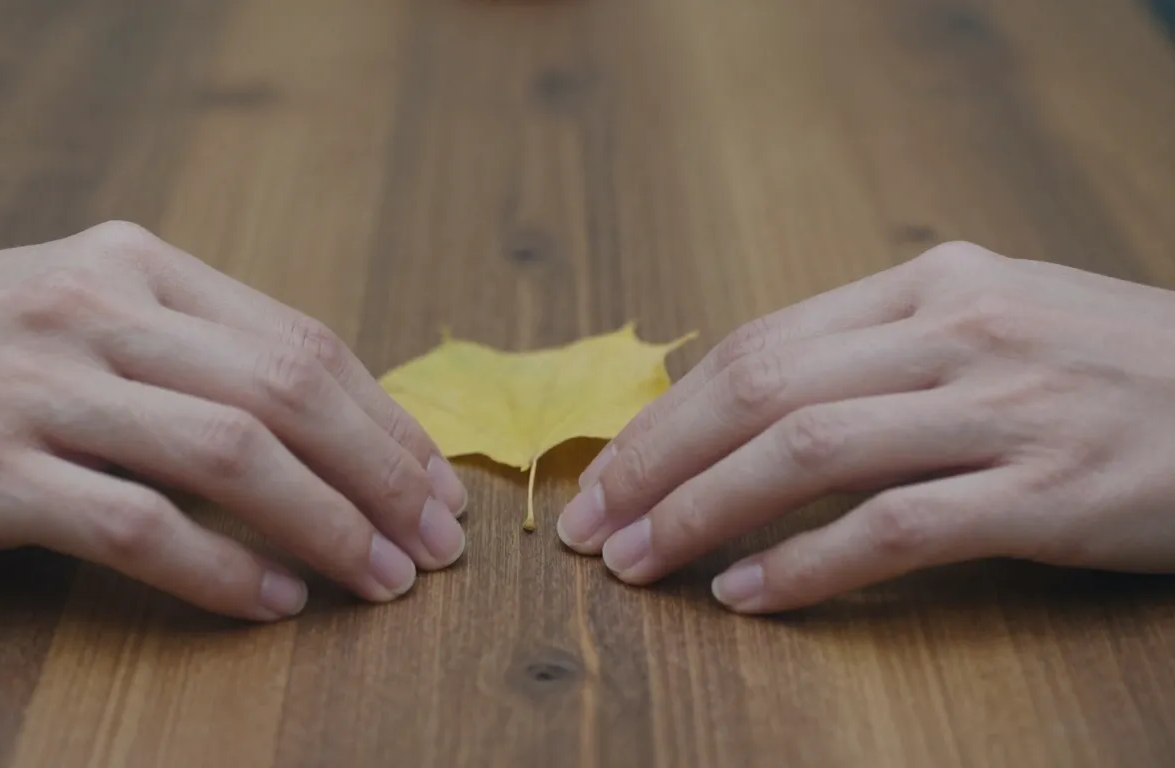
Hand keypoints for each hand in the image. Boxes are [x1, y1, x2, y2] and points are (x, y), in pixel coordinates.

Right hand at [0, 222, 467, 620]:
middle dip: (382, 473)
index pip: (300, 340)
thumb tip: (325, 424)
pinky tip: (272, 601)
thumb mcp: (81, 308)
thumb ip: (193, 347)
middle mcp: (96, 309)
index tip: (433, 482)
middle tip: (436, 540)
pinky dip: (220, 569)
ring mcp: (39, 387)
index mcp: (135, 264)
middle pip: (286, 391)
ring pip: (229, 453)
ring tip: (381, 578)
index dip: (383, 419)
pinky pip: (137, 526)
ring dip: (327, 525)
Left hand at [558, 241, 1174, 612]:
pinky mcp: (1045, 491)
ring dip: (704, 512)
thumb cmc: (1110, 369)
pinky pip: (893, 528)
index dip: (670, 412)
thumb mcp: (992, 322)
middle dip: (658, 460)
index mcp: (932, 284)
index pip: (761, 341)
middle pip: (762, 388)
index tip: (613, 468)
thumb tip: (750, 408)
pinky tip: (748, 595)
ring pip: (808, 452)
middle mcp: (956, 331)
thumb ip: (880, 350)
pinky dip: (806, 564)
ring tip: (640, 563)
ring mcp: (1002, 409)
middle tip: (595, 524)